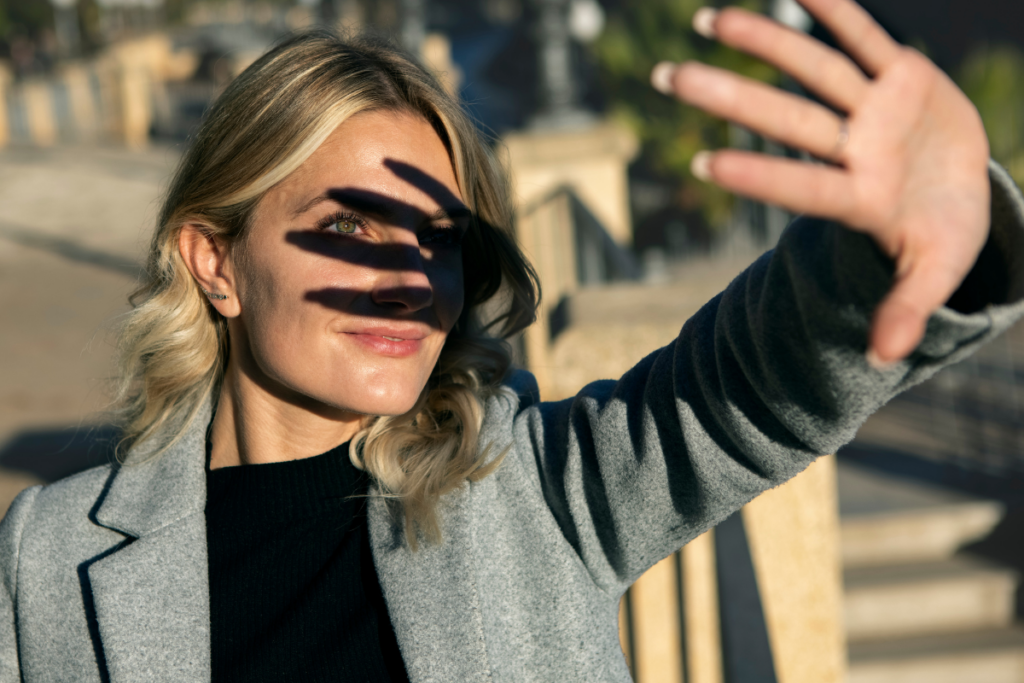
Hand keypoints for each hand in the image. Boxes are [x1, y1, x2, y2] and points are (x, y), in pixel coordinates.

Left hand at [651, 0, 990, 366]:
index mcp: (860, 199)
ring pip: (814, 70)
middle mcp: (856, 150)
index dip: (759, 175)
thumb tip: (882, 360)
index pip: (801, 185)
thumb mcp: (937, 272)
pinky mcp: (902, 78)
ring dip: (767, 41)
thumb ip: (907, 307)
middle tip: (664, 77)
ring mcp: (875, 111)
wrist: (966, 193)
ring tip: (707, 19)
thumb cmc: (944, 236)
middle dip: (730, 97)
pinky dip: (838, 10)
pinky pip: (867, 37)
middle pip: (787, 118)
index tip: (701, 164)